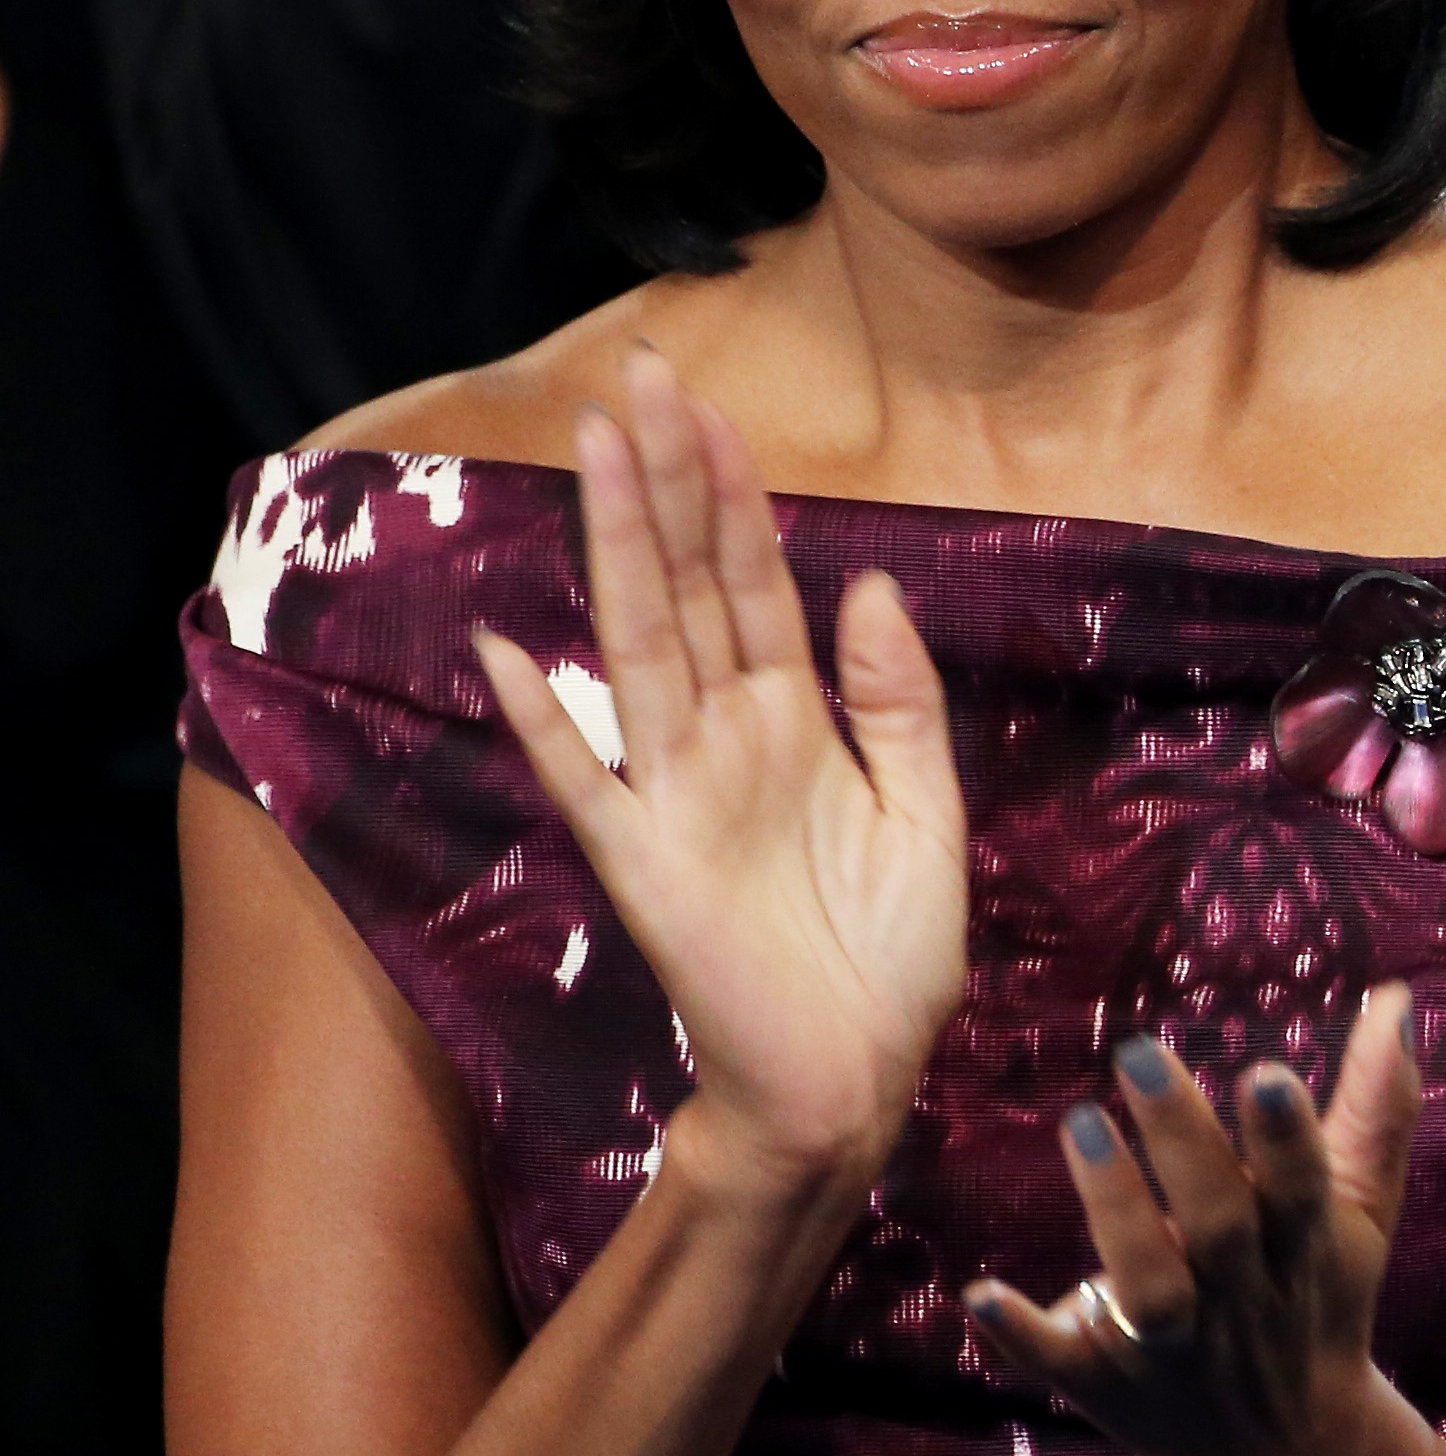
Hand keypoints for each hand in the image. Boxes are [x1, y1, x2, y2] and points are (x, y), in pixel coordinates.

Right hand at [472, 349, 968, 1208]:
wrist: (856, 1080)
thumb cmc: (887, 959)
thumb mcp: (928, 814)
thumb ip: (899, 704)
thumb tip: (871, 584)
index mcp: (799, 724)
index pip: (756, 585)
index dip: (737, 497)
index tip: (713, 405)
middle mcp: (726, 739)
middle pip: (689, 586)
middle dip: (667, 483)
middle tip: (639, 375)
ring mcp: (677, 795)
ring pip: (641, 646)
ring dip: (616, 550)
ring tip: (595, 453)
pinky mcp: (646, 866)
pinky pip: (586, 783)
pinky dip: (545, 721)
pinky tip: (507, 652)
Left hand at [964, 989, 1425, 1455]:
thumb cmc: (1318, 1308)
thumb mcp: (1362, 1216)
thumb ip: (1378, 1107)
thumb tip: (1394, 998)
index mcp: (1308, 1253)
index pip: (1305, 1191)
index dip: (1288, 1141)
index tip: (1265, 1072)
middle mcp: (1243, 1302)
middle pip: (1219, 1227)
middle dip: (1185, 1146)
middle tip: (1139, 1054)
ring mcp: (1173, 1351)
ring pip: (1148, 1288)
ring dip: (1115, 1211)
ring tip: (1082, 1123)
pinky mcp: (1108, 1387)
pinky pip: (1062, 1364)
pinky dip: (1022, 1334)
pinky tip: (978, 1293)